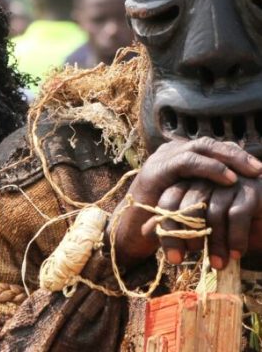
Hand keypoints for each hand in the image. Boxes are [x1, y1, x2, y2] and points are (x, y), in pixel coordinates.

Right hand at [108, 137, 261, 267]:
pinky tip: (228, 179)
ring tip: (248, 172)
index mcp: (177, 158)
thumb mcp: (190, 204)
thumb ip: (206, 193)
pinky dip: (210, 167)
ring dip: (227, 158)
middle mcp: (168, 153)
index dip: (233, 154)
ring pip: (199, 147)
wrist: (130, 235)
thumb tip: (239, 192)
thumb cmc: (163, 223)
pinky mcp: (156, 171)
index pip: (210, 147)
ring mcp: (161, 159)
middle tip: (259, 169)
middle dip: (235, 154)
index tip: (257, 169)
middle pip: (206, 143)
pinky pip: (186, 161)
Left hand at [143, 176, 261, 268]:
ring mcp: (228, 180)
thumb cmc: (226, 214)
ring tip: (217, 265)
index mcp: (187, 177)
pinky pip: (236, 214)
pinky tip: (235, 254)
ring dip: (215, 244)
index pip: (168, 200)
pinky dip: (235, 238)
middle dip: (183, 237)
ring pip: (212, 213)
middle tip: (182, 261)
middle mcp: (205, 176)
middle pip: (186, 206)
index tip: (171, 258)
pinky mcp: (251, 188)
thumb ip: (173, 221)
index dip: (167, 230)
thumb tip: (143, 231)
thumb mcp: (197, 219)